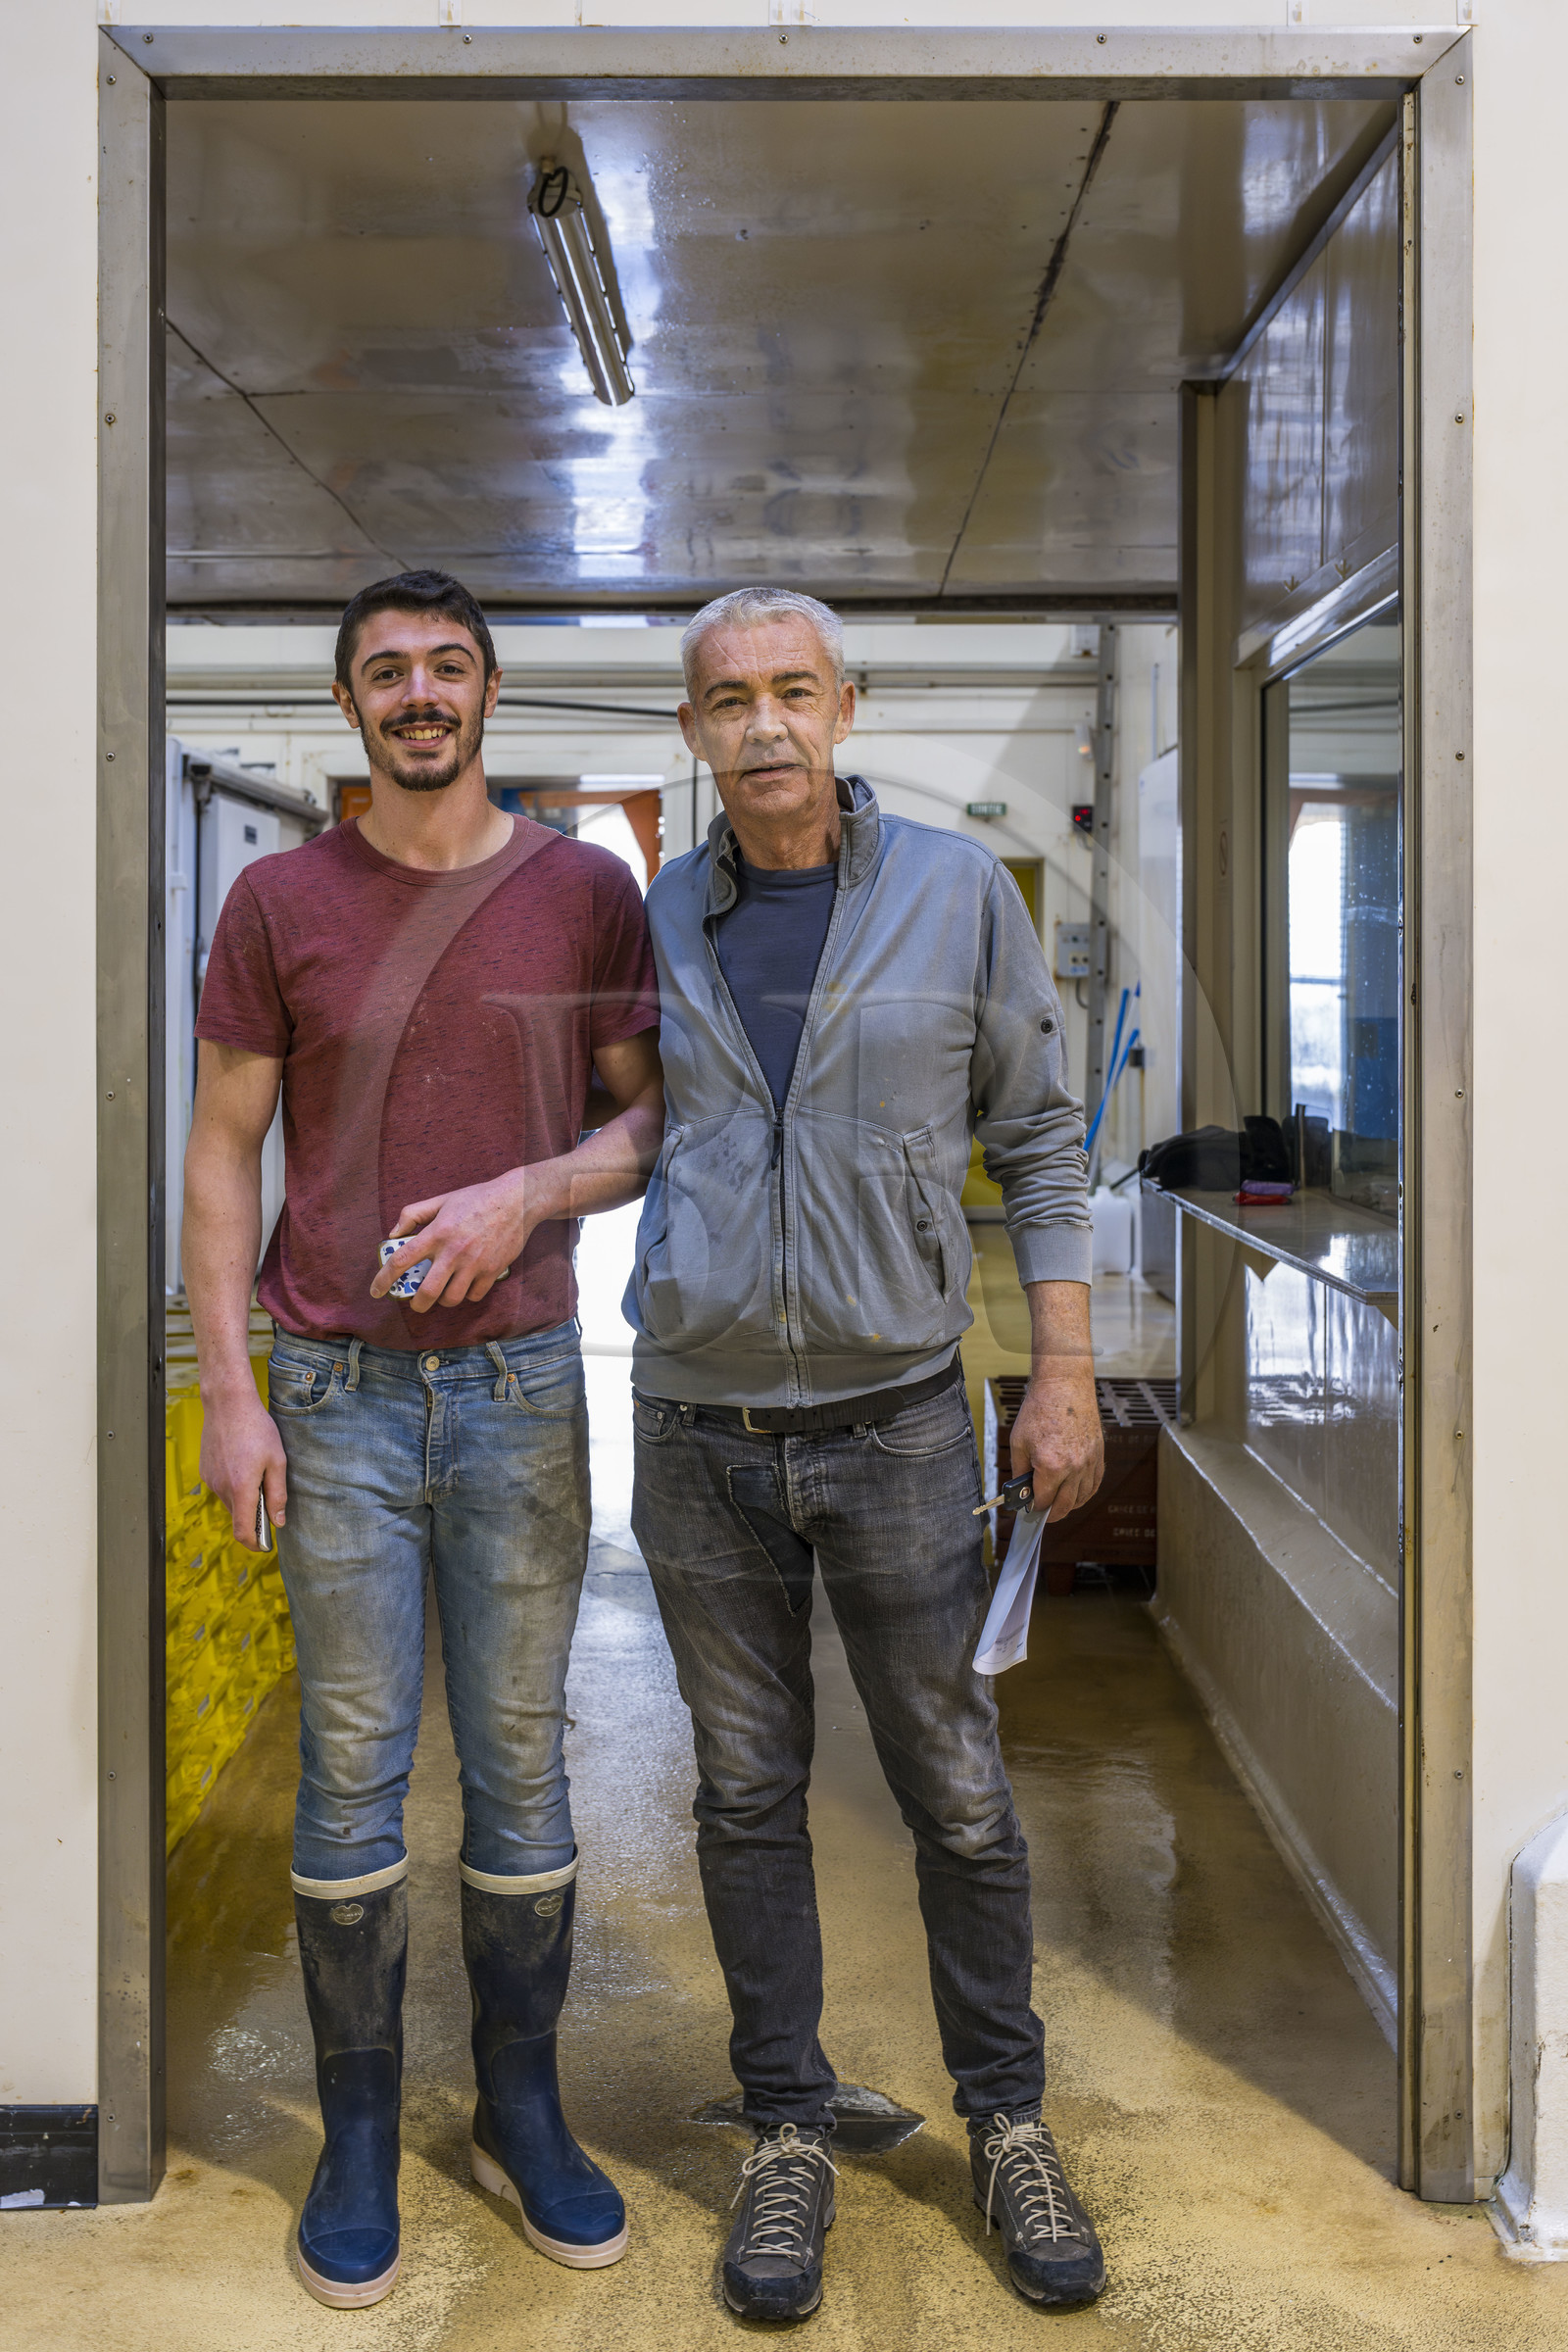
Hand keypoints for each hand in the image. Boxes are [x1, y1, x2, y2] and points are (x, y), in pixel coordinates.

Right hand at [200, 1384, 287, 1552]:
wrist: (227, 1404)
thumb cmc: (256, 1428)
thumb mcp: (277, 1460)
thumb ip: (277, 1494)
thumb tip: (278, 1521)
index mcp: (241, 1488)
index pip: (243, 1531)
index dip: (254, 1543)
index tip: (265, 1545)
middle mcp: (221, 1487)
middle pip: (237, 1517)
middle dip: (253, 1517)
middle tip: (271, 1501)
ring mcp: (210, 1479)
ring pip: (229, 1502)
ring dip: (244, 1500)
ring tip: (258, 1475)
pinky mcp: (205, 1471)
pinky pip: (221, 1488)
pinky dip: (234, 1487)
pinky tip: (244, 1466)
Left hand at [368, 1168, 540, 1312]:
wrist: (517, 1201)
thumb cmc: (477, 1199)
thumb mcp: (441, 1200)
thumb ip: (413, 1214)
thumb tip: (394, 1234)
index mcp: (437, 1233)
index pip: (402, 1260)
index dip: (384, 1279)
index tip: (376, 1291)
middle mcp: (453, 1251)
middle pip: (427, 1292)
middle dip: (417, 1304)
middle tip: (416, 1303)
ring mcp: (474, 1263)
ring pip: (451, 1298)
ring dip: (443, 1299)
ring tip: (443, 1291)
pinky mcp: (492, 1271)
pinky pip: (474, 1295)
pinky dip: (467, 1294)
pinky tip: (466, 1285)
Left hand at [1009, 1365, 1103, 1523]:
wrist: (1064, 1388)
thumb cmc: (1040, 1411)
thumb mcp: (1019, 1443)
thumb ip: (1020, 1471)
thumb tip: (1021, 1491)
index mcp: (1052, 1467)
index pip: (1044, 1501)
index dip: (1034, 1507)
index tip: (1029, 1509)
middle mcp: (1074, 1468)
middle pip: (1065, 1505)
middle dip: (1051, 1513)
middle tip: (1043, 1513)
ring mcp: (1089, 1463)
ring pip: (1082, 1498)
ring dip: (1069, 1505)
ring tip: (1057, 1504)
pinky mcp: (1099, 1456)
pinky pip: (1095, 1484)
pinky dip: (1085, 1494)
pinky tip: (1075, 1493)